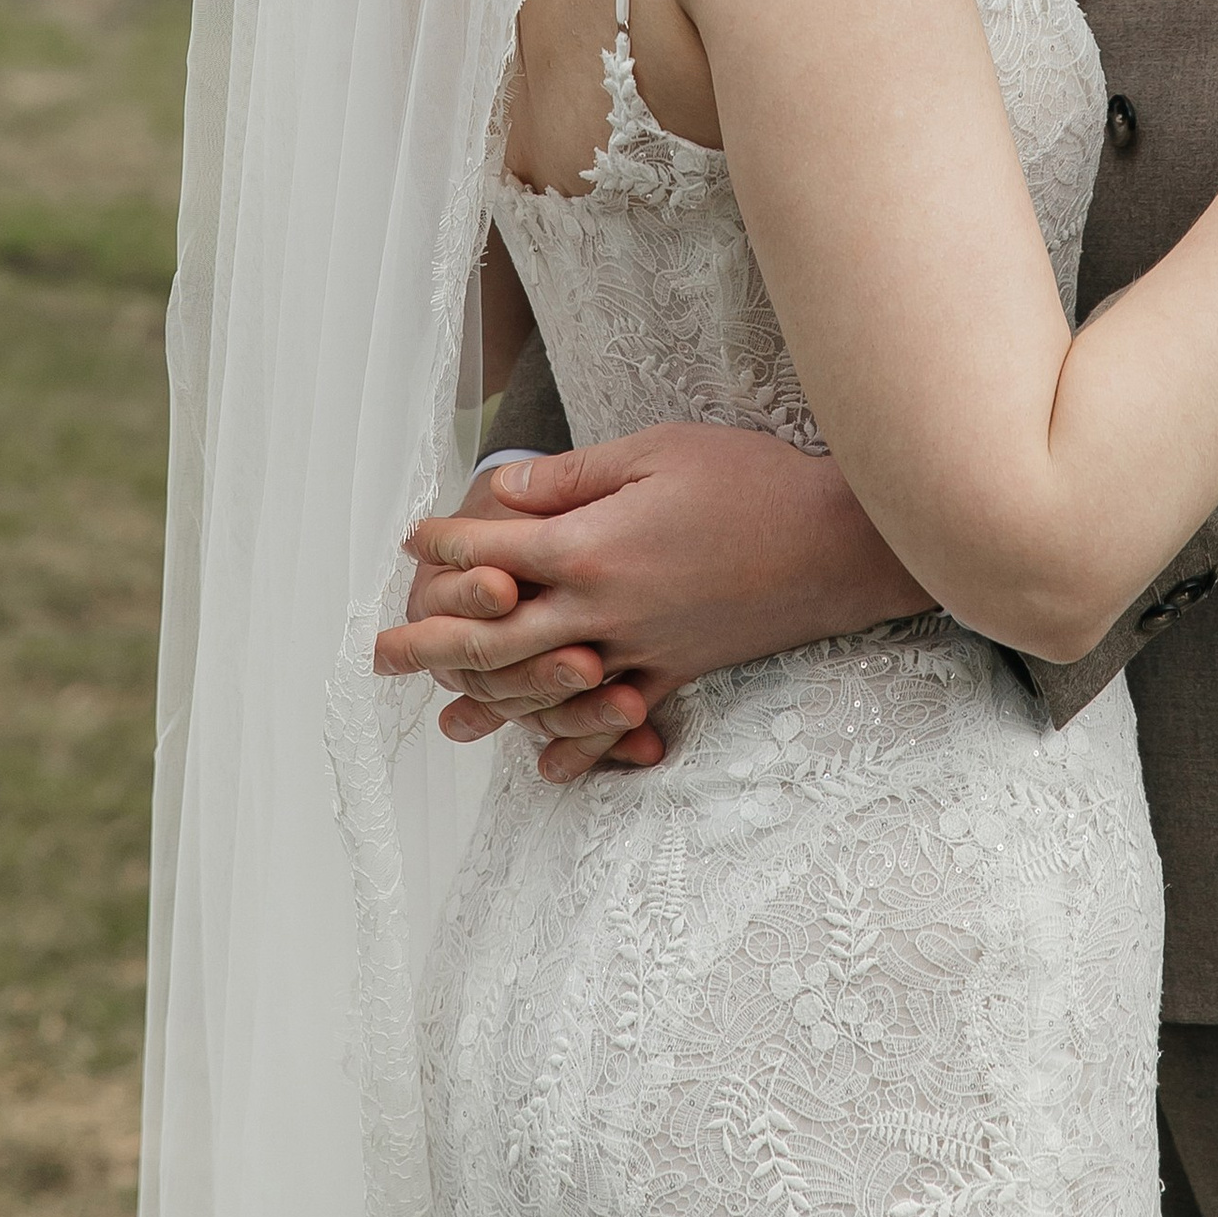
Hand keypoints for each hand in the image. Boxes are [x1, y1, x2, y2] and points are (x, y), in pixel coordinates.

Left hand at [375, 423, 933, 782]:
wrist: (836, 543)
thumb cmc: (749, 478)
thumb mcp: (656, 451)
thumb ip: (575, 477)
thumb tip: (506, 493)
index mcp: (589, 548)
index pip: (492, 553)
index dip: (445, 544)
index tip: (411, 538)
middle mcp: (603, 611)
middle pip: (495, 636)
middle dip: (433, 643)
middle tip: (381, 655)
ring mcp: (640, 650)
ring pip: (543, 689)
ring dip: (487, 704)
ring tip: (445, 721)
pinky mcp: (679, 673)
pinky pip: (614, 719)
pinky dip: (576, 746)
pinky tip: (546, 766)